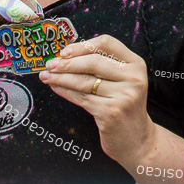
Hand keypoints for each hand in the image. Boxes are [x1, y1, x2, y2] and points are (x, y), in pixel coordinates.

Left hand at [39, 35, 155, 164]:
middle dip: (67, 63)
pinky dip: (65, 91)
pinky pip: (81, 97)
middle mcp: (133, 78)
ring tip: (47, 76)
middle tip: (50, 64)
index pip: (107, 43)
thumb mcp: (122, 81)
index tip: (65, 51)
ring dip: (61, 77)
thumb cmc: (124, 106)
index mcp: (136, 64)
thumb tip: (66, 55)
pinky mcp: (111, 112)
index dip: (83, 45)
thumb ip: (104, 65)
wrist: (137, 139)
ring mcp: (124, 96)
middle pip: (93, 62)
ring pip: (84, 81)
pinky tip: (56, 87)